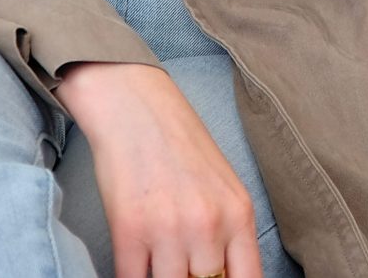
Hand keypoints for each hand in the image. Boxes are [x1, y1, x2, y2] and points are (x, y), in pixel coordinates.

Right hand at [54, 62, 263, 277]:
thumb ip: (228, 235)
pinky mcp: (129, 230)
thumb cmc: (179, 146)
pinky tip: (135, 266)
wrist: (135, 107)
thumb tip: (222, 277)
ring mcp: (169, 229)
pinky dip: (132, 277)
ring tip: (159, 265)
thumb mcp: (222, 188)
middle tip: (181, 269)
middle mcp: (209, 225)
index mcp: (238, 214)